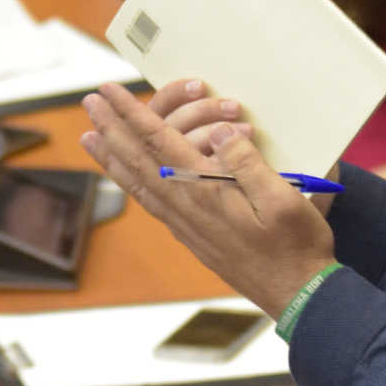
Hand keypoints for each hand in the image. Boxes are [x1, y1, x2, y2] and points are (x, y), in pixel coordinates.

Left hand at [79, 82, 337, 319]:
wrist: (296, 295)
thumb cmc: (295, 245)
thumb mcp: (283, 199)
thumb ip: (248, 164)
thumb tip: (219, 133)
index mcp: (205, 191)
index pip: (159, 142)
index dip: (132, 114)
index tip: (109, 90)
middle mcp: (185, 206)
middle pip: (138, 159)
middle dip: (112, 127)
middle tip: (89, 102)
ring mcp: (184, 223)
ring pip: (137, 183)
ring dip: (112, 156)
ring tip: (90, 137)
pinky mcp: (189, 235)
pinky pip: (148, 201)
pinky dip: (129, 182)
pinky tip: (125, 177)